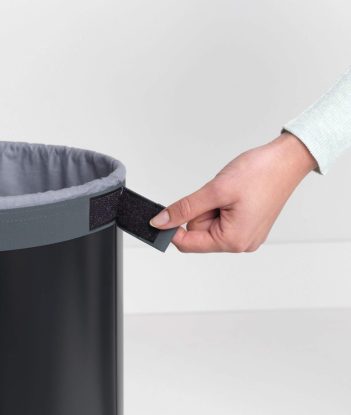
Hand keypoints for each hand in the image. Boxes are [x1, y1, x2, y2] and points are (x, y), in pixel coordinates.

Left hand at [149, 132, 317, 252]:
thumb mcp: (215, 190)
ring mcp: (246, 235)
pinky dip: (220, 207)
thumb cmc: (260, 173)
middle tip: (216, 194)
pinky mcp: (248, 225)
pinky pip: (222, 220)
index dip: (172, 228)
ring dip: (211, 208)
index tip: (165, 212)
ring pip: (209, 225)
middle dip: (200, 212)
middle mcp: (241, 243)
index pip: (188, 244)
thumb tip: (161, 222)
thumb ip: (185, 209)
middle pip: (198, 233)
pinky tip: (234, 195)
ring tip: (229, 192)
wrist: (287, 160)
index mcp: (233, 240)